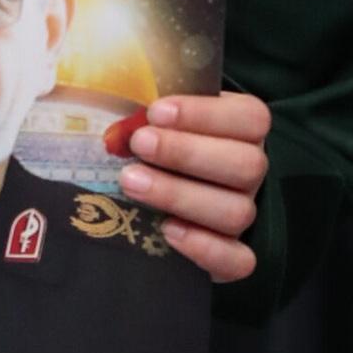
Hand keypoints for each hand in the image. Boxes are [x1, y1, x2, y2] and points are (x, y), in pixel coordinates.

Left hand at [119, 92, 269, 282]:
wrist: (163, 189)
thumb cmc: (158, 139)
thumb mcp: (157, 117)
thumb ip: (147, 109)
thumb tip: (102, 92)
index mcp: (243, 128)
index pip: (250, 117)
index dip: (206, 114)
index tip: (156, 112)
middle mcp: (249, 170)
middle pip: (246, 165)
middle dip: (187, 153)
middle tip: (139, 145)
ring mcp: (244, 212)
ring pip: (236, 211)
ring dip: (181, 195)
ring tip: (132, 182)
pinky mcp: (232, 255)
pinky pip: (239, 260)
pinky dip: (206, 248)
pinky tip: (168, 232)